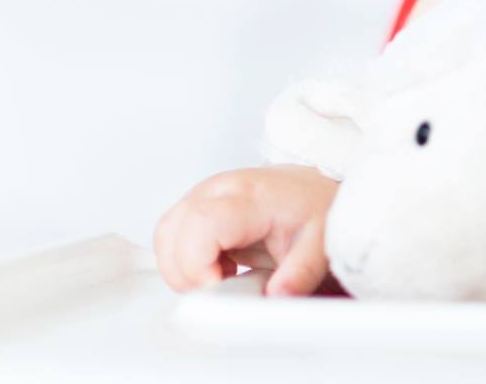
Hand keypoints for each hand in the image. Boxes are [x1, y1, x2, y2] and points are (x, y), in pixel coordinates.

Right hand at [153, 164, 340, 296]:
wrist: (313, 189)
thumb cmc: (313, 210)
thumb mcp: (319, 244)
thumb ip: (299, 274)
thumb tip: (276, 296)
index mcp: (252, 196)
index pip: (202, 225)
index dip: (197, 264)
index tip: (218, 286)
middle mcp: (221, 189)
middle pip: (174, 233)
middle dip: (187, 273)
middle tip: (223, 285)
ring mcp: (204, 194)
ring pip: (165, 235)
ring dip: (182, 267)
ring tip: (222, 274)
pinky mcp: (195, 204)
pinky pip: (170, 235)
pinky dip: (182, 259)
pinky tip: (214, 264)